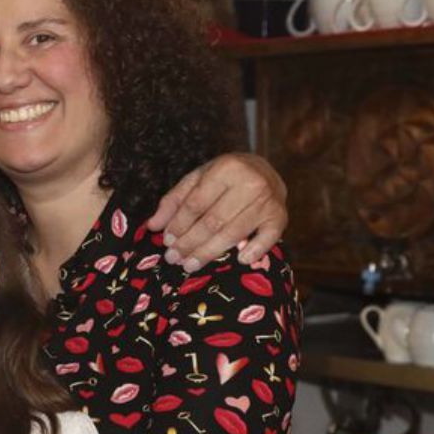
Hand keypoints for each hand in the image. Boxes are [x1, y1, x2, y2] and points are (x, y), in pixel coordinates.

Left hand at [147, 152, 287, 270]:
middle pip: (213, 222)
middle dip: (190, 243)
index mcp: (227, 168)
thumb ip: (175, 200)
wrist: (263, 170)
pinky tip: (239, 260)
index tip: (166, 240)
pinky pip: (268, 238)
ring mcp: (268, 201)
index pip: (197, 203)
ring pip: (233, 234)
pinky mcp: (281, 216)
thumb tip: (152, 225)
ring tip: (189, 264)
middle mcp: (251, 183)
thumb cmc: (225, 176)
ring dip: (209, 252)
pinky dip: (254, 251)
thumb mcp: (197, 179)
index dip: (179, 224)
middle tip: (173, 258)